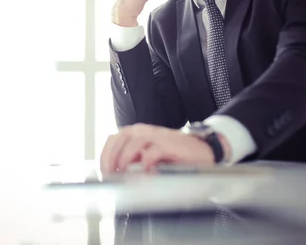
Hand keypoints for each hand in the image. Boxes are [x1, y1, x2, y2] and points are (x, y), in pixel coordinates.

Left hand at [99, 123, 214, 175]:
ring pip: (133, 142)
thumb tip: (116, 171)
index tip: (104, 171)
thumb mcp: (148, 154)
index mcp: (137, 133)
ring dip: (124, 159)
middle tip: (110, 175)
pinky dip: (146, 162)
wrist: (201, 150)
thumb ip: (133, 159)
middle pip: (119, 138)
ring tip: (123, 174)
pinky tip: (145, 172)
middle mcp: (144, 131)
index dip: (105, 155)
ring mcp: (157, 136)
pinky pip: (152, 152)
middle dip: (111, 158)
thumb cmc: (174, 154)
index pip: (114, 139)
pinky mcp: (169, 145)